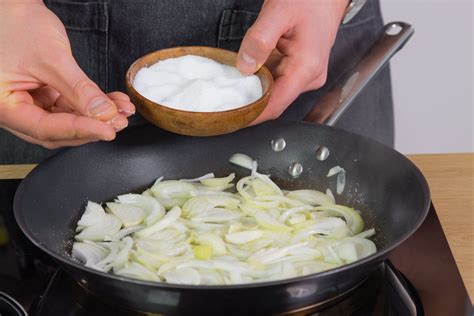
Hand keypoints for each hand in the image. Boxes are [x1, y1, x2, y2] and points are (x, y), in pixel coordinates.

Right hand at [0, 2, 134, 148]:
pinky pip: (66, 107)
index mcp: (2, 104)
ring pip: (64, 120)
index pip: (45, 129)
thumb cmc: (17, 23)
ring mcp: (26, 102)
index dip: (80, 131)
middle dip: (90, 126)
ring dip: (95, 117)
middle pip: (55, 130)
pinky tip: (110, 102)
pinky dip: (89, 105)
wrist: (11, 6)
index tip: (108, 131)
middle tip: (118, 123)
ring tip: (121, 110)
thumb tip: (104, 114)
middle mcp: (11, 109)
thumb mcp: (52, 58)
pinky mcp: (39, 96)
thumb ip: (79, 90)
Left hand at [236, 0, 347, 123]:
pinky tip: (247, 73)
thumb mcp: (278, 12)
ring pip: (274, 92)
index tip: (232, 119)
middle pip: (274, 101)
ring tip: (233, 86)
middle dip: (250, 103)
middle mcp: (309, 76)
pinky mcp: (300, 70)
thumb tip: (245, 66)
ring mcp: (305, 75)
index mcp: (307, 67)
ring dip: (254, 90)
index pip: (277, 104)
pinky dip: (260, 79)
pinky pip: (277, 81)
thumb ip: (260, 39)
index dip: (253, 115)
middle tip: (224, 101)